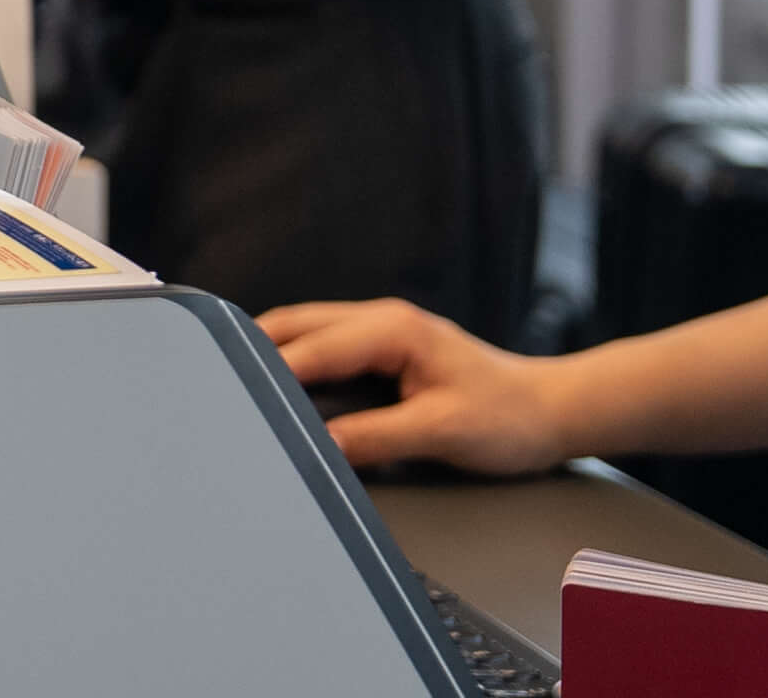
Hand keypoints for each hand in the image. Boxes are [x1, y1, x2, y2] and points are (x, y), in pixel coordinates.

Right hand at [258, 297, 580, 475]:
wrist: (551, 410)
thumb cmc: (509, 417)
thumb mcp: (443, 432)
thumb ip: (378, 437)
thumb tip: (323, 448)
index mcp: (392, 329)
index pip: (313, 347)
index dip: (270, 369)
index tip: (233, 389)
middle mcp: (382, 319)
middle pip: (297, 324)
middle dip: (254, 347)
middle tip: (216, 379)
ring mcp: (382, 329)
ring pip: (307, 329)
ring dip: (274, 351)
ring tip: (236, 382)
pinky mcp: (385, 347)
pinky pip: (324, 344)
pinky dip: (296, 359)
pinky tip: (282, 384)